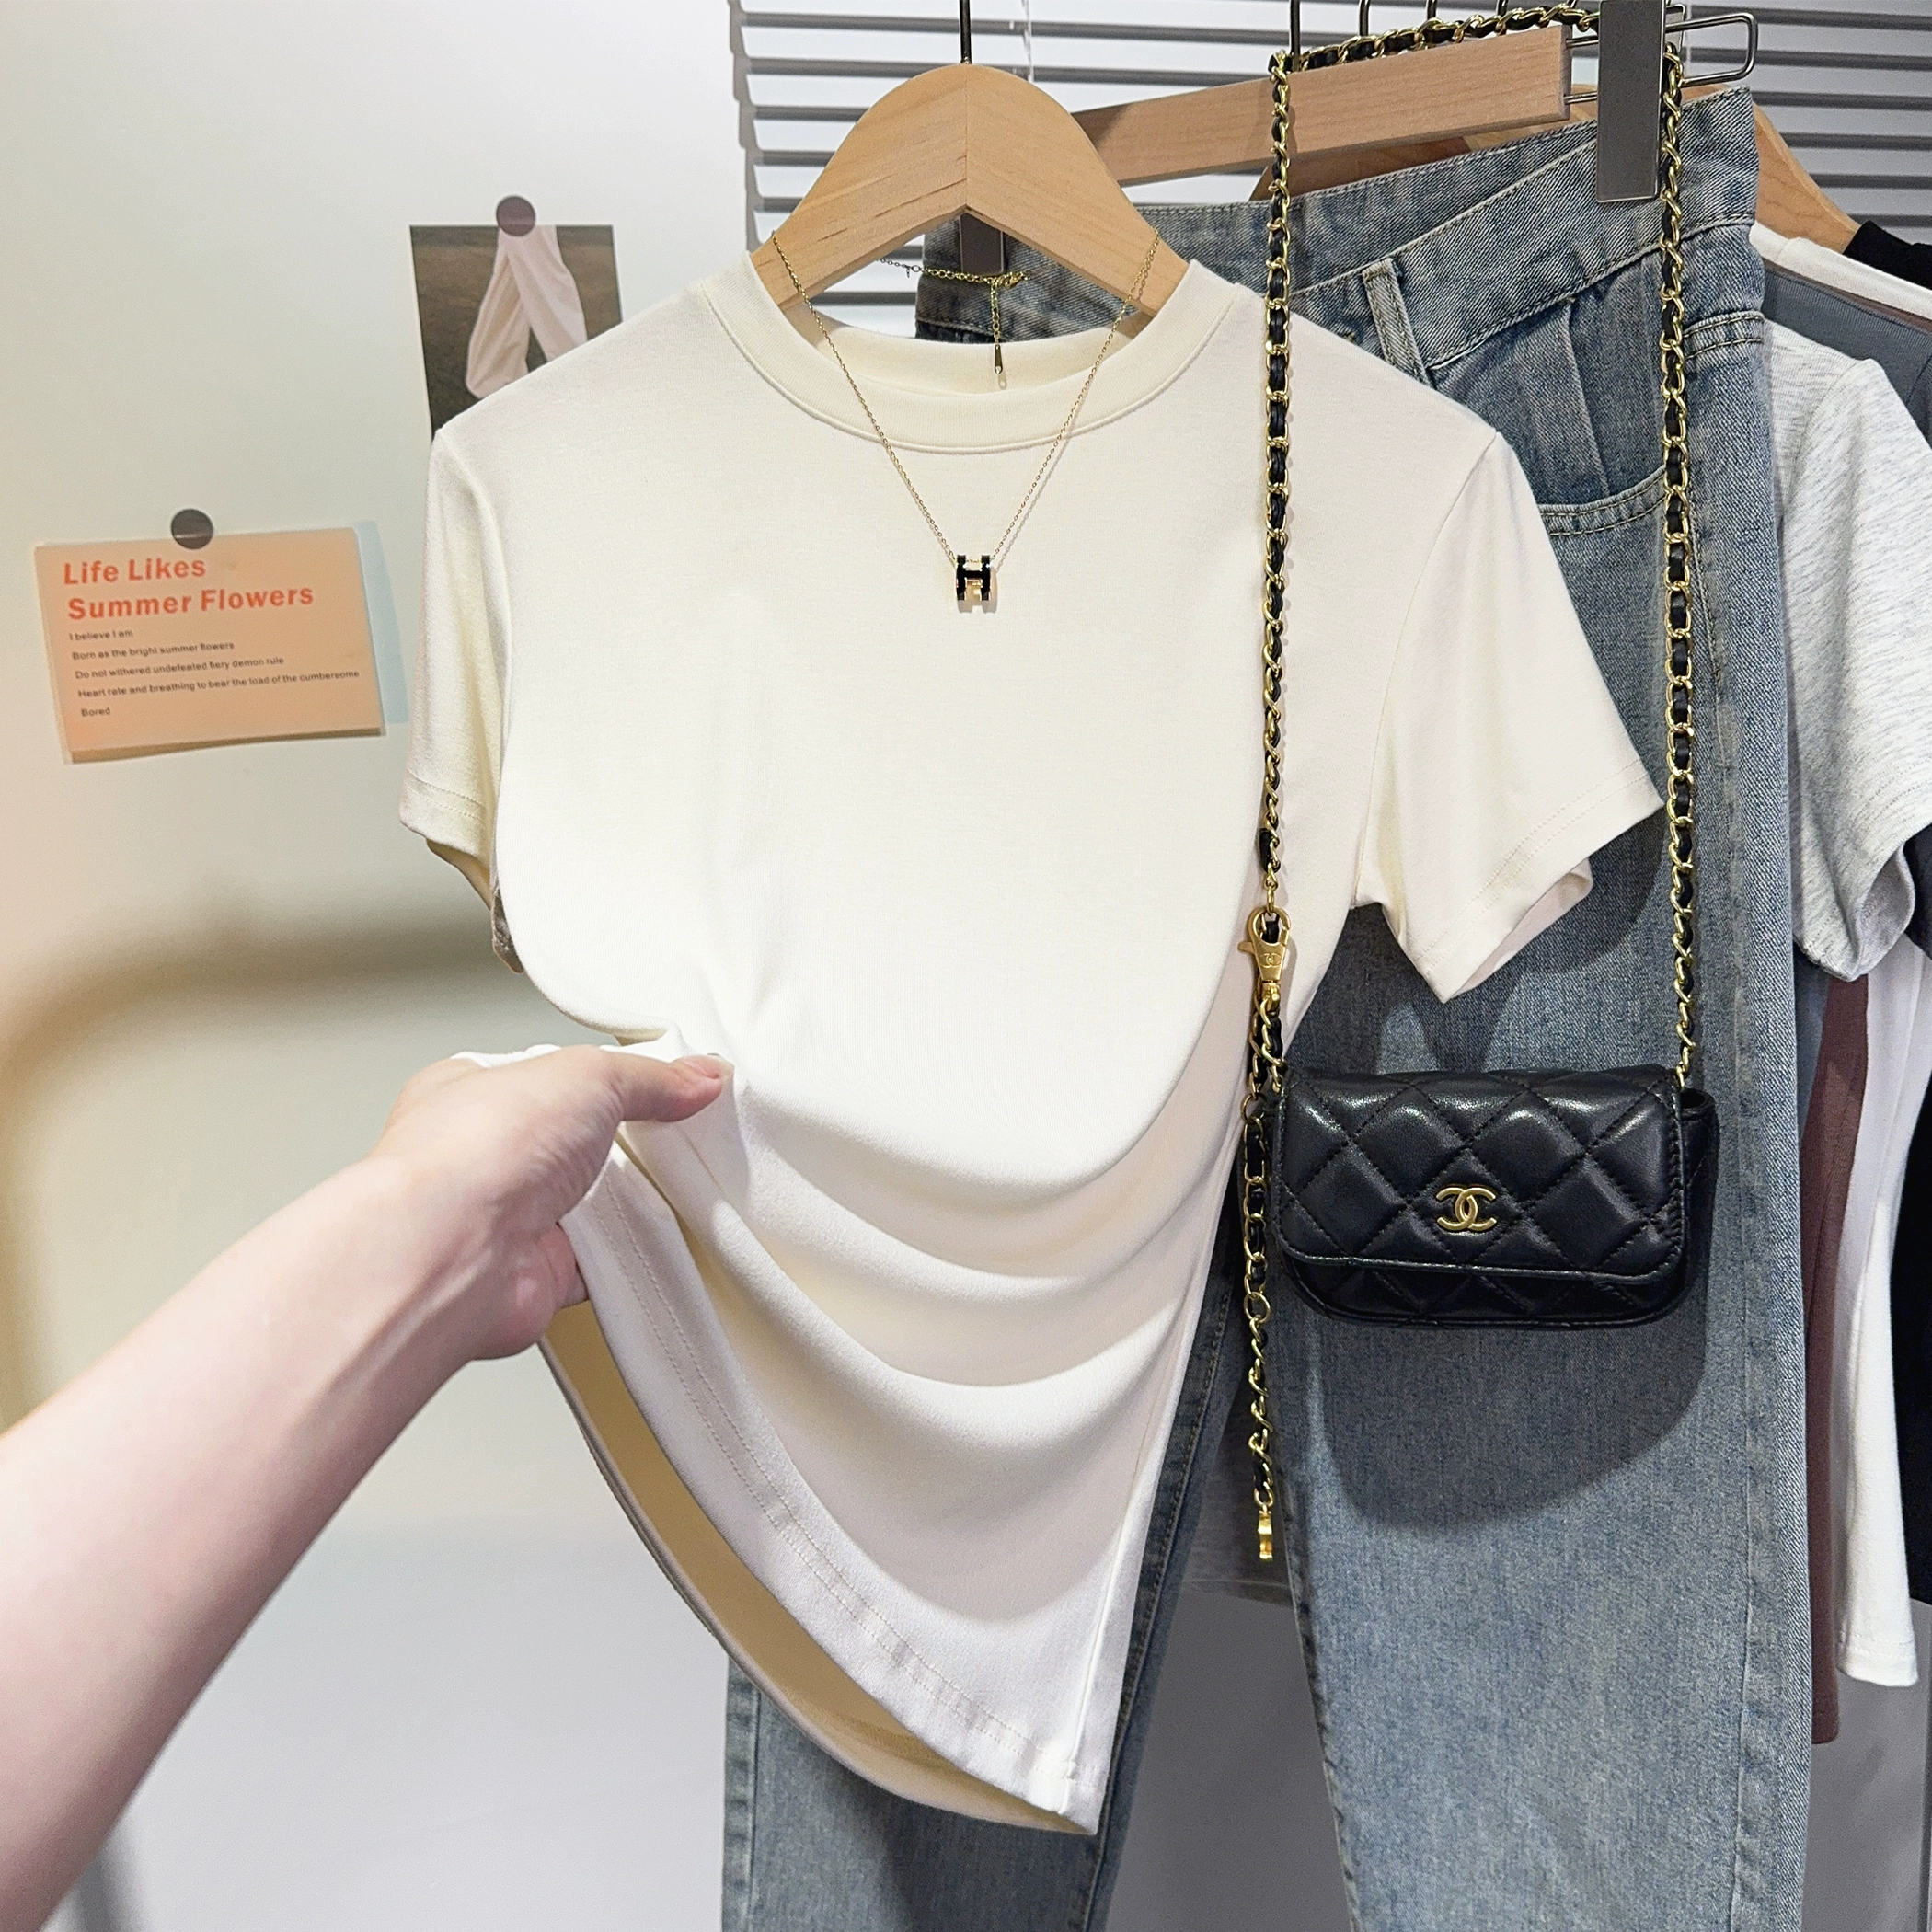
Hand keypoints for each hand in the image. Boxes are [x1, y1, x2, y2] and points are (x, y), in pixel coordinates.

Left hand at [366, 1047, 726, 1360]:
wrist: (452, 1252)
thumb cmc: (473, 1153)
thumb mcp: (585, 1075)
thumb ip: (646, 1077)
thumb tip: (694, 1077)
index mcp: (470, 1089)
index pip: (548, 1073)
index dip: (603, 1076)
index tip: (660, 1081)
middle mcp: (480, 1155)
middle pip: (570, 1142)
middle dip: (616, 1144)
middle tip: (665, 1134)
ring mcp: (503, 1217)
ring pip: (583, 1205)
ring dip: (621, 1203)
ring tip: (660, 1186)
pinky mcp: (529, 1272)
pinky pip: (593, 1265)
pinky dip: (623, 1259)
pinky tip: (643, 1242)